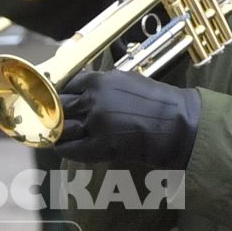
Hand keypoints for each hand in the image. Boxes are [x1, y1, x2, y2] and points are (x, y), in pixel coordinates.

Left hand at [55, 69, 200, 169]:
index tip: (56, 102)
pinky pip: (71, 149)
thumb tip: (85, 88)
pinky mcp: (100, 145)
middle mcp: (93, 99)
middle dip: (55, 114)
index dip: (60, 95)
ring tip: (57, 136)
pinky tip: (65, 149)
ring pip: (62, 128)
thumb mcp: (127, 80)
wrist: (177, 124)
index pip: (66, 85)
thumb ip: (103, 84)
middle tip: (53, 121)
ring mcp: (96, 123)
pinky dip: (65, 149)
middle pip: (60, 107)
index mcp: (100, 81)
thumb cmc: (158, 102)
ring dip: (58, 133)